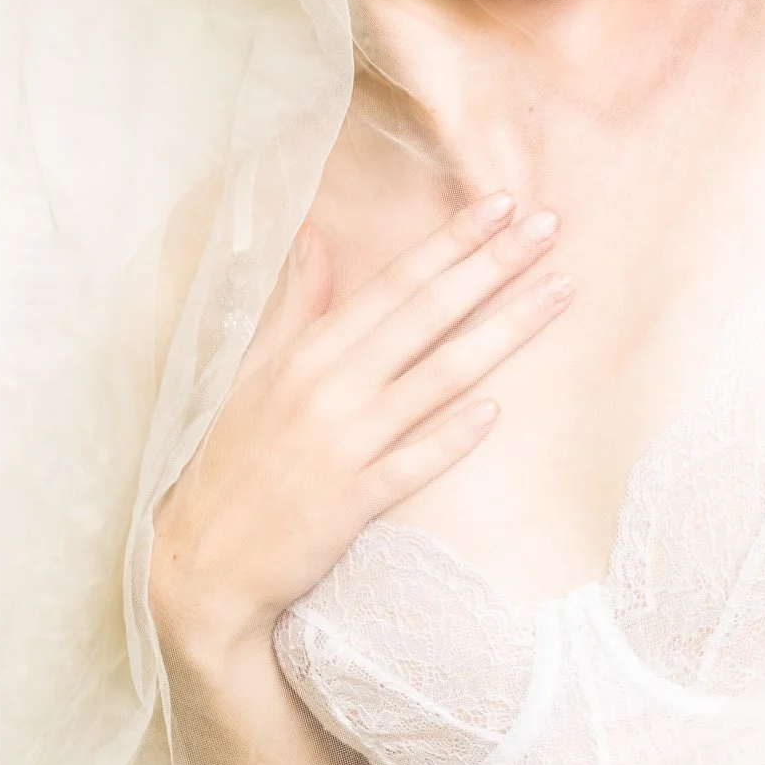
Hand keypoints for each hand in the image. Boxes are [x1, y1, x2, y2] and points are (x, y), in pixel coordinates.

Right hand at [149, 193, 569, 673]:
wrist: (204, 561)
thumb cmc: (236, 461)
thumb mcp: (254, 373)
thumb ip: (295, 305)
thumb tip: (314, 236)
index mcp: (308, 352)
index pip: (394, 282)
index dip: (450, 241)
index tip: (501, 203)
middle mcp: (329, 387)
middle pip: (426, 314)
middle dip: (492, 265)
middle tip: (549, 227)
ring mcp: (342, 444)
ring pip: (438, 377)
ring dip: (504, 331)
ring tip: (559, 293)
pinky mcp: (351, 501)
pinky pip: (413, 462)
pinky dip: (452, 436)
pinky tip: (498, 410)